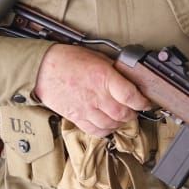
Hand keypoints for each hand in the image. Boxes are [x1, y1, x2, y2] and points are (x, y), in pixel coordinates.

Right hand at [34, 44, 151, 136]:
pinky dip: (105, 130)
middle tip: (134, 109)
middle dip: (133, 113)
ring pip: (111, 124)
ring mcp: (85, 109)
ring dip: (120, 122)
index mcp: (104, 77)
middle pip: (123, 113)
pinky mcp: (76, 117)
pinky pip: (95, 131)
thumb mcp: (98, 58)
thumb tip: (131, 79)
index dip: (142, 102)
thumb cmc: (69, 60)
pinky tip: (108, 123)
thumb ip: (115, 71)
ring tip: (121, 116)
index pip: (131, 96)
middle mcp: (96, 95)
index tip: (146, 102)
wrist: (43, 68)